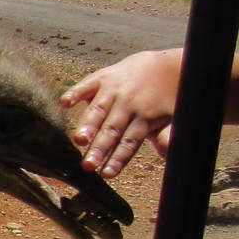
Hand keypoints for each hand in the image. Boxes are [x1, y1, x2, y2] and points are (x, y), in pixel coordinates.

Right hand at [59, 49, 181, 177]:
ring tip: (79, 139)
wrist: (164, 65)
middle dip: (99, 148)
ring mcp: (114, 90)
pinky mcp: (103, 77)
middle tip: (87, 165)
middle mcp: (128, 104)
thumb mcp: (172, 118)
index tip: (106, 174)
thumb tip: (167, 151)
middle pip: (111, 130)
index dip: (117, 159)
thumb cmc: (164, 98)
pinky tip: (65, 103)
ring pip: (99, 110)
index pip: (129, 142)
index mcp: (144, 118)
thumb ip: (167, 136)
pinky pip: (87, 85)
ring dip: (87, 125)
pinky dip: (75, 93)